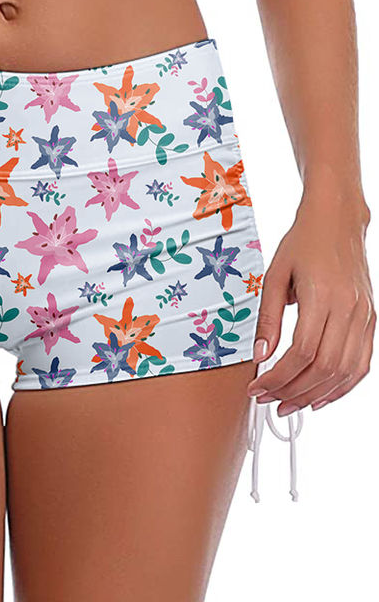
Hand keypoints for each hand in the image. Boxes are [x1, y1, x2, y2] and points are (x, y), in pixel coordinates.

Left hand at [248, 194, 374, 414]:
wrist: (336, 221)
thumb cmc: (303, 243)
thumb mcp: (274, 275)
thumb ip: (267, 317)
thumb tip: (260, 355)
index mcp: (322, 296)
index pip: (302, 352)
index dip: (278, 377)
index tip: (258, 387)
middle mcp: (349, 309)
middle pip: (324, 367)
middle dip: (293, 391)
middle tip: (269, 401)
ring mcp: (364, 316)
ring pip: (345, 372)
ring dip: (317, 395)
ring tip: (290, 404)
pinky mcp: (371, 320)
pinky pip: (362, 363)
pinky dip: (342, 386)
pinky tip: (321, 395)